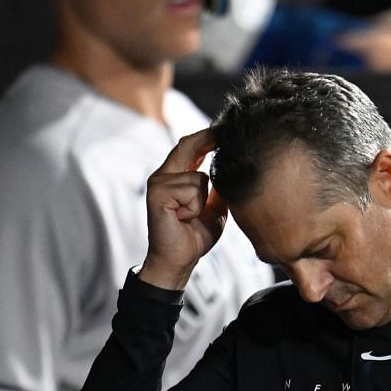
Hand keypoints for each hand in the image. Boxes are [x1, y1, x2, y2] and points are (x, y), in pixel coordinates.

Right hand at [140, 128, 228, 290]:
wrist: (177, 261)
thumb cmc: (194, 236)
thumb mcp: (214, 206)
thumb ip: (218, 187)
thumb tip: (233, 166)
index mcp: (173, 177)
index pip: (190, 147)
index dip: (208, 136)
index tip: (227, 129)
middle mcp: (162, 176)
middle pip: (187, 146)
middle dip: (208, 139)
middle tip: (226, 131)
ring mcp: (158, 184)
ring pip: (198, 177)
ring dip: (202, 200)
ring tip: (190, 216)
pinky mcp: (157, 194)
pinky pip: (190, 190)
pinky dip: (194, 207)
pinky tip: (183, 219)